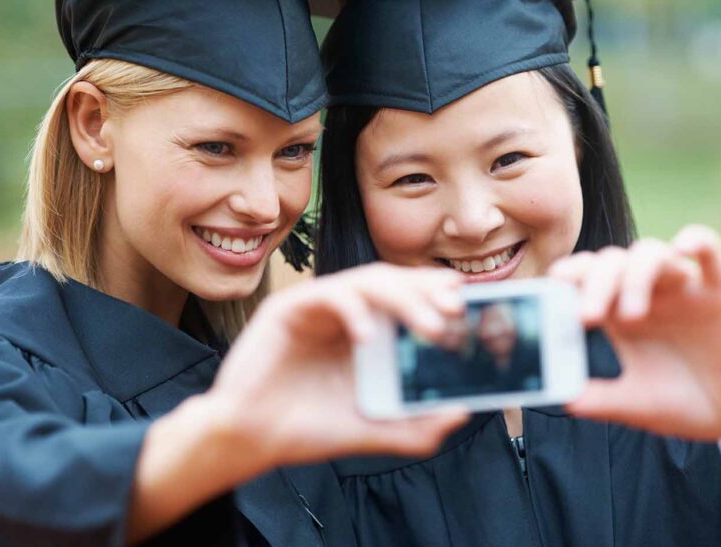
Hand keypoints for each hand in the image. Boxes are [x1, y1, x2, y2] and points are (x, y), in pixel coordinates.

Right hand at [205, 264, 468, 472]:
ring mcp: (317, 308)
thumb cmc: (306, 429)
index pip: (408, 298)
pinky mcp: (288, 309)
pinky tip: (368, 337)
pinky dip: (352, 310)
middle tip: (456, 310)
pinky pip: (327, 294)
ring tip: (431, 325)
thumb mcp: (372, 430)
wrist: (251, 440)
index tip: (468, 304)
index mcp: (367, 333)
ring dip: (404, 298)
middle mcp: (346, 314)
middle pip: (393, 282)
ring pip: (367, 281)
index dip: (437, 293)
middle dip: (428, 292)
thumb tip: (461, 413)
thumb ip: (415, 428)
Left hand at [550, 226, 720, 447]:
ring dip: (632, 276)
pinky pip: (706, 248)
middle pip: (610, 262)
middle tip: (586, 319)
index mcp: (616, 313)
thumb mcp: (637, 404)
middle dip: (591, 283)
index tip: (549, 297)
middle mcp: (646, 293)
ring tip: (628, 316)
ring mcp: (682, 288)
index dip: (565, 279)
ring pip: (649, 253)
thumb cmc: (683, 402)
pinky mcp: (720, 289)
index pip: (583, 277)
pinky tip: (682, 249)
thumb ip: (601, 400)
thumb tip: (563, 399)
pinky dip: (694, 240)